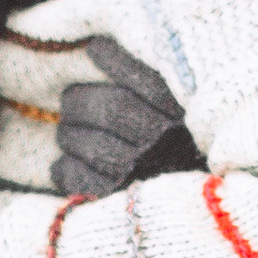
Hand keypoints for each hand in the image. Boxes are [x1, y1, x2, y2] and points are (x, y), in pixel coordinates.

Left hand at [52, 37, 188, 197]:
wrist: (194, 211)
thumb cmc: (179, 153)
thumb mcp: (180, 113)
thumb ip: (150, 82)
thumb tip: (100, 45)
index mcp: (184, 120)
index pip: (149, 82)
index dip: (116, 61)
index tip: (95, 48)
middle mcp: (164, 145)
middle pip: (112, 109)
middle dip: (81, 100)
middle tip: (71, 100)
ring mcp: (139, 174)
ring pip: (90, 144)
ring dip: (69, 134)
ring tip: (69, 131)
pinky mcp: (115, 201)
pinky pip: (77, 178)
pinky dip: (64, 168)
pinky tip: (65, 163)